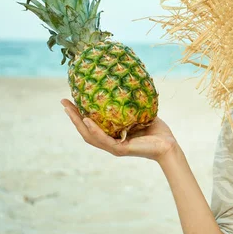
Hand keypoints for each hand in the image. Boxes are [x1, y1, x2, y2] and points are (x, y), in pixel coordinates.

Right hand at [61, 99, 178, 161]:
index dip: (78, 113)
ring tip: (69, 110)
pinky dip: (94, 131)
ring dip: (78, 122)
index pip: (90, 124)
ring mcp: (114, 147)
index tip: (69, 99)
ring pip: (90, 136)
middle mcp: (110, 142)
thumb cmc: (157, 131)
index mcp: (112, 134)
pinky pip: (104, 140)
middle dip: (73, 116)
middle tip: (63, 102)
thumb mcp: (139, 113)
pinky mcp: (120, 150)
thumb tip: (122, 83)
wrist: (168, 145)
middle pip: (85, 130)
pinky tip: (87, 120)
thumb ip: (129, 104)